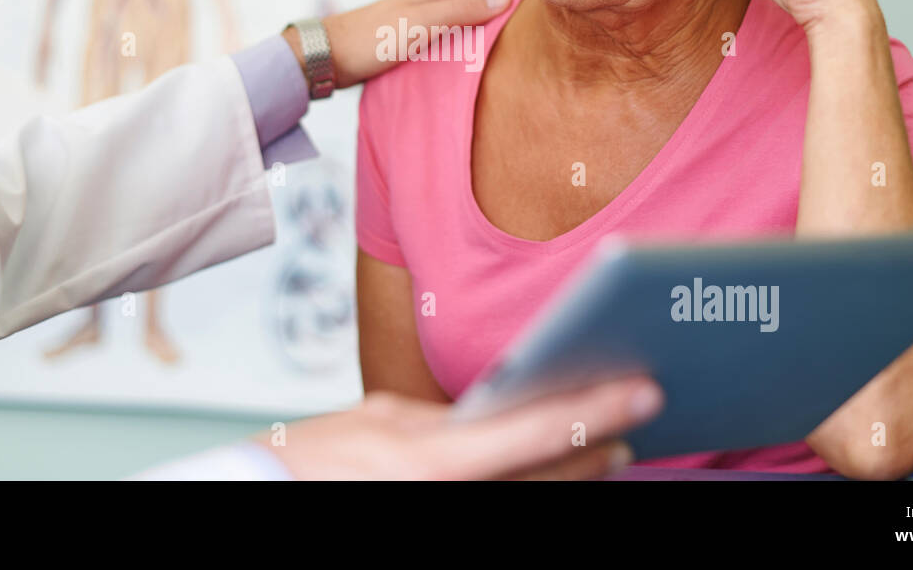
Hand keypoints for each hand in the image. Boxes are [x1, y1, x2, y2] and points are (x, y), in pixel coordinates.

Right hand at [257, 376, 662, 479]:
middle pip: (552, 479)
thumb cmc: (313, 460)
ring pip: (537, 501)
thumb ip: (446, 421)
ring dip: (578, 477)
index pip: (537, 432)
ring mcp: (450, 516)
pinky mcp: (443, 522)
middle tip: (635, 415)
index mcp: (435, 461)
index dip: (597, 411)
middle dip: (599, 448)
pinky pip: (508, 508)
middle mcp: (451, 500)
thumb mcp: (381, 421)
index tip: (643, 390)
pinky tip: (560, 476)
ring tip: (606, 451)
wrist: (270, 495)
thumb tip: (497, 415)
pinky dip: (538, 488)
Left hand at [287, 0, 521, 89]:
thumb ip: (461, 10)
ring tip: (528, 33)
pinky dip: (479, 33)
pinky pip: (460, 30)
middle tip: (553, 16)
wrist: (329, 56)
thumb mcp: (421, 25)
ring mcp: (428, 16)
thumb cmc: (372, 39)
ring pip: (474, 13)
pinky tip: (487, 48)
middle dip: (517, 1)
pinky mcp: (420, 35)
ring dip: (499, 18)